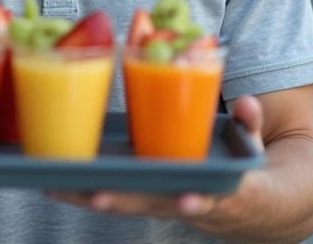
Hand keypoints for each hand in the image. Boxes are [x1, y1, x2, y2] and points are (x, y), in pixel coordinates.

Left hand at [48, 96, 265, 219]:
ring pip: (127, 205)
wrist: (254, 209)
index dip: (199, 201)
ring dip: (93, 198)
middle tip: (98, 194)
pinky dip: (89, 192)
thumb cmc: (248, 173)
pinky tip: (59, 185)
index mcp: (222, 195)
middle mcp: (187, 204)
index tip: (189, 199)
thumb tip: (248, 103)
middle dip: (125, 200)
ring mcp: (165, 204)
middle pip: (154, 206)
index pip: (210, 199)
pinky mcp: (148, 198)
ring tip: (58, 186)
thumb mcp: (254, 149)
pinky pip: (116, 197)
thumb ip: (250, 124)